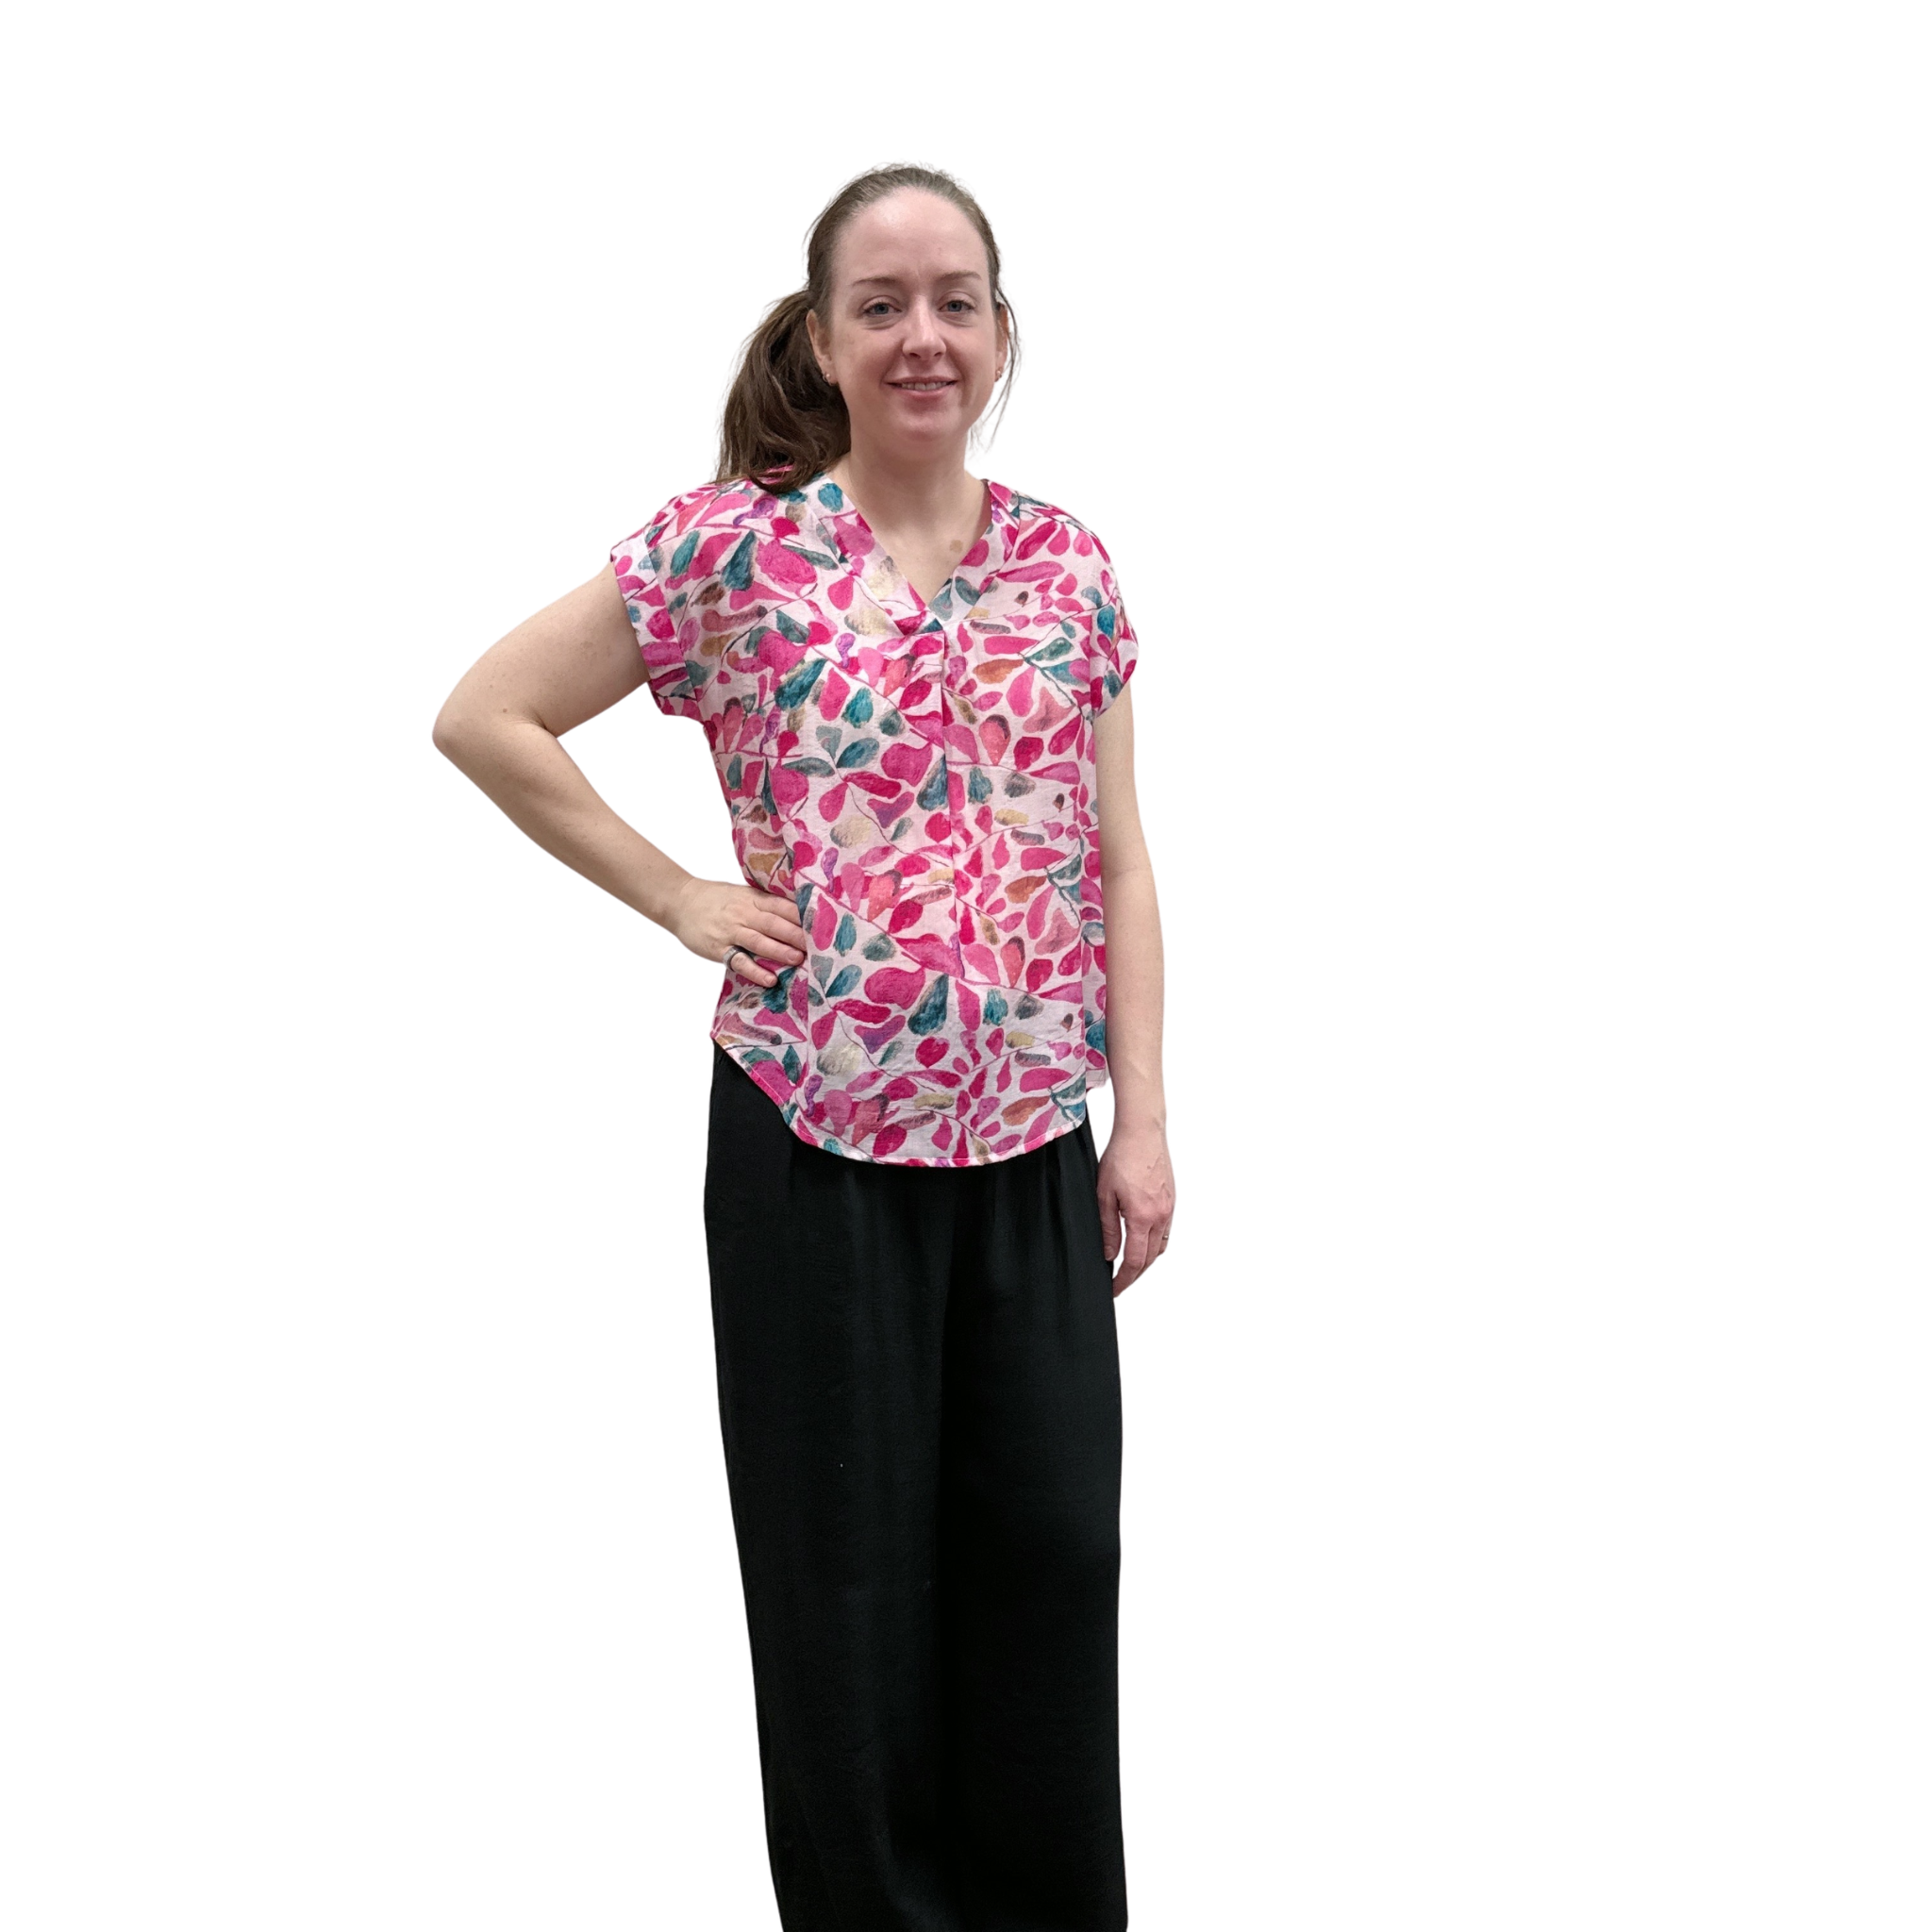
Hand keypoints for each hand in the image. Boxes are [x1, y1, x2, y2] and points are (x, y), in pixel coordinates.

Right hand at [669, 879, 807, 987]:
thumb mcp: (742, 894)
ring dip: (781, 951)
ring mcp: (730, 931)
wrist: (679, 901)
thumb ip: (765, 904)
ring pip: (759, 941)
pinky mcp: (718, 948)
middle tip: (819, 946)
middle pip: (774, 924)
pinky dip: (755, 970)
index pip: (782, 906)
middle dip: (797, 935)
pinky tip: (770, 979)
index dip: (802, 916)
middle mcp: (743, 913)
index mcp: (753, 898)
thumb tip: (798, 915)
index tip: (823, 926)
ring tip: (799, 960)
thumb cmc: (716, 898)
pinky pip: (739, 961)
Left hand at [1096, 1115, 1174, 1295]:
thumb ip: (1108, 1228)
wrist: (1143, 1132)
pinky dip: (1155, 1244)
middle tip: (1119, 1283)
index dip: (1124, 1280)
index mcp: (1143, 1217)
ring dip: (1146, 1260)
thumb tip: (1110, 1254)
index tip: (1114, 1290)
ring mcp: (1169, 1208)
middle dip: (1134, 1275)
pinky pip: (1166, 1231)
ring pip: (1160, 1246)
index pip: (1134, 1261)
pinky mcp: (1171, 1200)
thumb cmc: (1121, 1157)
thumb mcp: (1104, 1195)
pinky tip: (1143, 1241)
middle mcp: (1161, 1216)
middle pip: (1150, 1258)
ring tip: (1129, 1266)